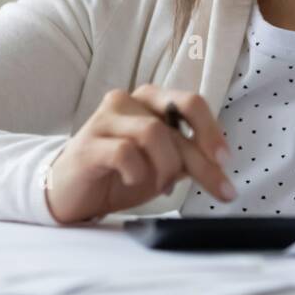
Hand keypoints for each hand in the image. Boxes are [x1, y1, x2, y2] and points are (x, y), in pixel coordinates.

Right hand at [44, 85, 235, 224]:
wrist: (69, 194)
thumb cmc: (118, 175)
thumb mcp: (162, 165)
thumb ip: (186, 156)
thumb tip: (217, 162)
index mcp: (150, 100)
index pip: (190, 104)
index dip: (212, 130)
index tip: (226, 160)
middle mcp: (128, 101)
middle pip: (176, 117)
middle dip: (202, 157)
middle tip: (219, 186)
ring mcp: (105, 119)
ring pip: (154, 133)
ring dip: (166, 167)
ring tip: (159, 186)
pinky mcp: (87, 144)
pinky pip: (125, 153)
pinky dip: (138, 172)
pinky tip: (132, 181)